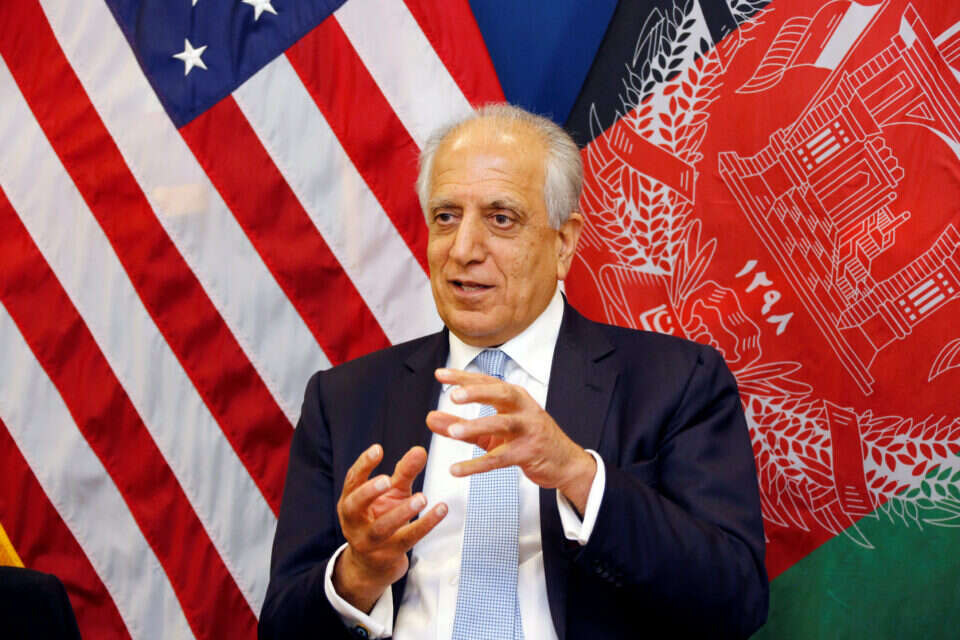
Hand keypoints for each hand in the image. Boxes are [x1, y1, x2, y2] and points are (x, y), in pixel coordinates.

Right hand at [333, 444, 446, 612]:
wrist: (374, 564)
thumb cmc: (381, 519)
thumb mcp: (392, 494)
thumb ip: (404, 472)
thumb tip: (420, 450)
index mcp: (350, 502)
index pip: (352, 481)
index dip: (363, 465)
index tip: (378, 449)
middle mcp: (353, 522)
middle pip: (354, 506)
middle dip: (369, 492)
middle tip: (386, 480)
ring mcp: (369, 542)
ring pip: (382, 528)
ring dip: (401, 512)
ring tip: (422, 498)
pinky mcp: (388, 555)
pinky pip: (407, 539)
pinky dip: (426, 524)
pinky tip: (441, 510)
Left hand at [426, 368, 596, 512]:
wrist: (564, 462)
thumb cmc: (528, 440)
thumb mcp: (491, 431)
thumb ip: (461, 424)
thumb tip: (432, 418)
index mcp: (514, 398)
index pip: (487, 381)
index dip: (464, 377)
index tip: (440, 375)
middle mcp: (523, 409)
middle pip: (501, 393)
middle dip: (477, 392)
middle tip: (453, 395)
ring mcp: (528, 430)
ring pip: (502, 424)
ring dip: (476, 426)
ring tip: (452, 432)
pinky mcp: (528, 453)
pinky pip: (500, 458)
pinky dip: (477, 465)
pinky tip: (457, 469)